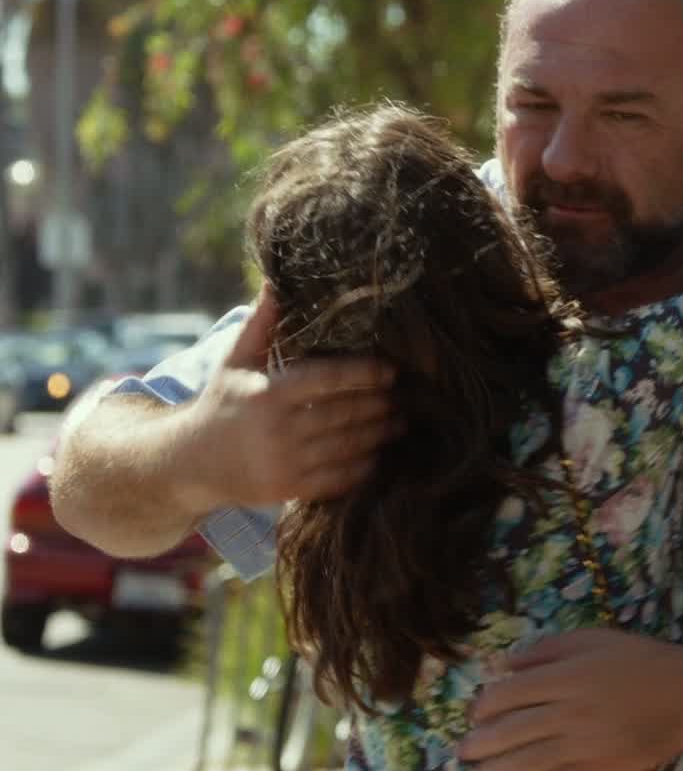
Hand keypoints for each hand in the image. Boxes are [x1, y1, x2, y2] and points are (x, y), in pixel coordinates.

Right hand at [178, 289, 397, 510]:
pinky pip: (338, 478)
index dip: (365, 374)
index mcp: (268, 392)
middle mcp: (278, 428)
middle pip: (344, 413)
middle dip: (379, 405)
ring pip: (347, 446)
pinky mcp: (289, 489)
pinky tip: (379, 453)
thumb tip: (275, 282)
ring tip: (400, 422)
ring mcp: (285, 462)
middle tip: (405, 397)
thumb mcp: (234, 362)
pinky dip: (364, 466)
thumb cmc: (221, 403)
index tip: (392, 371)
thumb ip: (260, 324)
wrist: (190, 463)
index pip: (328, 379)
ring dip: (379, 434)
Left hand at [460, 628, 682, 770]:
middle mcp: (570, 713)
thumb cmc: (641, 660)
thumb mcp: (594, 638)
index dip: (483, 705)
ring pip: (525, 764)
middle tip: (463, 751)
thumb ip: (547, 649)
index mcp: (568, 677)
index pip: (508, 694)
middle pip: (509, 733)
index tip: (476, 711)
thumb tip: (505, 664)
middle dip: (478, 744)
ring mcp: (583, 745)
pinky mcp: (597, 769)